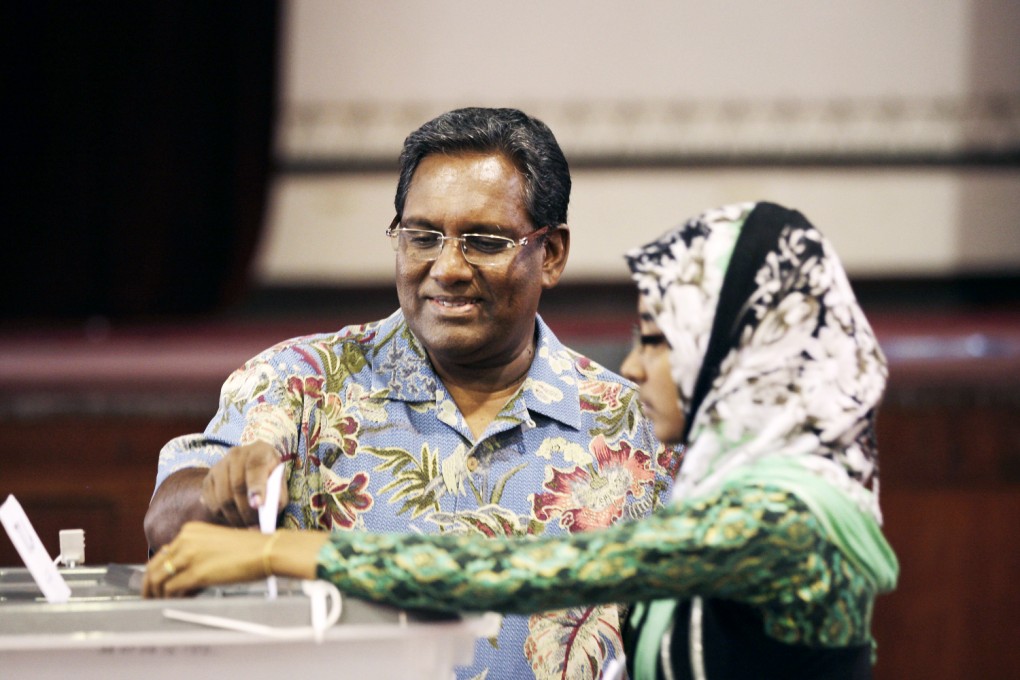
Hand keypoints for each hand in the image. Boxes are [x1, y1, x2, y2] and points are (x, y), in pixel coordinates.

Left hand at [142, 522, 327, 597]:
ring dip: (156, 594)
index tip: (156, 583)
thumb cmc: (249, 549)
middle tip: (149, 598)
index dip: (157, 571)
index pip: (163, 553)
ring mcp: (189, 555)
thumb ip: (195, 553)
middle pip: (155, 565)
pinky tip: (175, 602)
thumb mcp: (216, 543)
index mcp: (190, 530)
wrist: (266, 550)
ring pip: (159, 578)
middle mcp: (185, 539)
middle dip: (149, 585)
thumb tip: (181, 575)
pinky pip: (172, 589)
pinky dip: (170, 598)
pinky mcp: (196, 572)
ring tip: (159, 604)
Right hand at [201, 441, 287, 526]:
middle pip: (237, 486)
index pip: (255, 467)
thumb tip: (267, 512)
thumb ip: (277, 496)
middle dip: (246, 511)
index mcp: (259, 451)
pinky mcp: (208, 479)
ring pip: (222, 497)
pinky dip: (222, 515)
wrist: (252, 468)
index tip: (258, 505)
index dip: (257, 487)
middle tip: (254, 525)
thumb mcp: (279, 483)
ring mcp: (219, 465)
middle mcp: (237, 454)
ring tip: (245, 524)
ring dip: (235, 517)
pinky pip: (211, 503)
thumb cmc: (269, 477)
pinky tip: (233, 516)